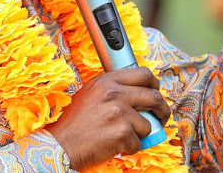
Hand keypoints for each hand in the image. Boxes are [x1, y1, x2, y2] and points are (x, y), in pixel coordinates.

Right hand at [45, 67, 170, 170]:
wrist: (59, 145)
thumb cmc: (73, 124)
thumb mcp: (91, 95)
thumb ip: (113, 90)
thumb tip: (139, 95)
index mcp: (106, 81)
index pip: (142, 74)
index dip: (154, 85)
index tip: (155, 93)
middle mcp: (113, 93)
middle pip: (154, 96)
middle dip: (162, 110)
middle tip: (161, 118)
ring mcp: (119, 112)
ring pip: (148, 124)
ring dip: (139, 134)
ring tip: (122, 137)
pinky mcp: (122, 132)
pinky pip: (139, 142)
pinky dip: (130, 148)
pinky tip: (114, 146)